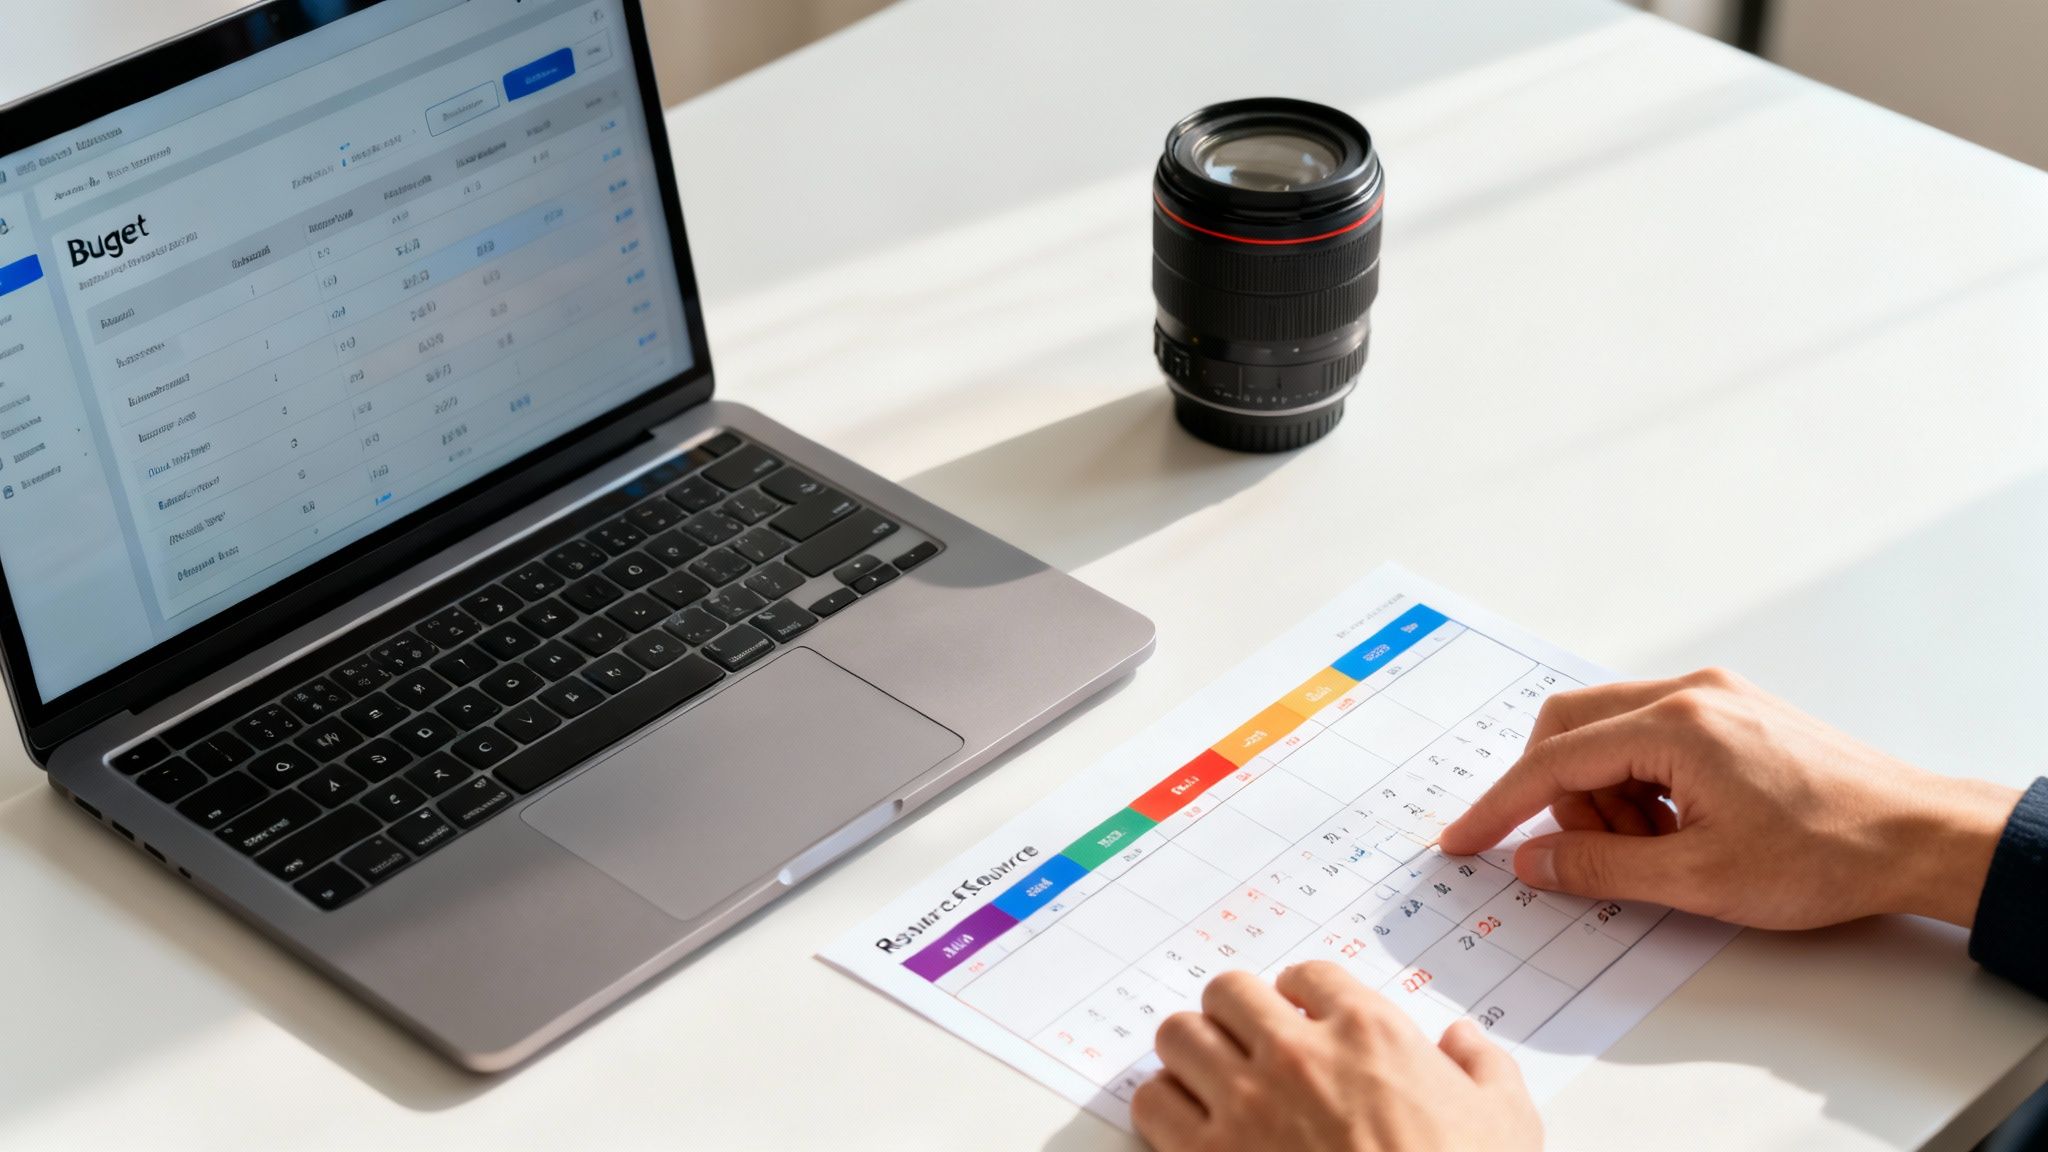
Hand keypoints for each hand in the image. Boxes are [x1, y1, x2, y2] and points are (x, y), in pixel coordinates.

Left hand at [1132, 964, 1539, 1151]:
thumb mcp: (1506, 1120)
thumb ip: (1481, 1067)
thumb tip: (1463, 1041)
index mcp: (1368, 1032)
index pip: (1306, 975)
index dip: (1301, 996)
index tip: (1302, 1018)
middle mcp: (1297, 1054)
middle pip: (1227, 991)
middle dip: (1236, 1014)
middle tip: (1249, 1044)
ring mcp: (1248, 1104)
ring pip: (1178, 1035)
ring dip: (1193, 1053)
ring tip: (1211, 1078)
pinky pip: (1153, 1103)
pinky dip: (1165, 1108)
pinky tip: (1191, 1126)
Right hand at [1438, 668, 2020, 929]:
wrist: (1921, 837)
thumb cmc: (1829, 853)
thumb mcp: (1700, 879)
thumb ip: (1601, 868)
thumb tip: (1534, 859)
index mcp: (1674, 725)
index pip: (1554, 761)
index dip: (1499, 806)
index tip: (1463, 840)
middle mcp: (1688, 692)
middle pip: (1571, 729)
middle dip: (1560, 796)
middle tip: (1587, 854)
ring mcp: (1712, 696)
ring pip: (1609, 734)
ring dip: (1608, 795)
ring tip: (1660, 850)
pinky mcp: (1732, 711)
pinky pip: (1650, 737)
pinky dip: (1642, 784)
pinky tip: (1681, 829)